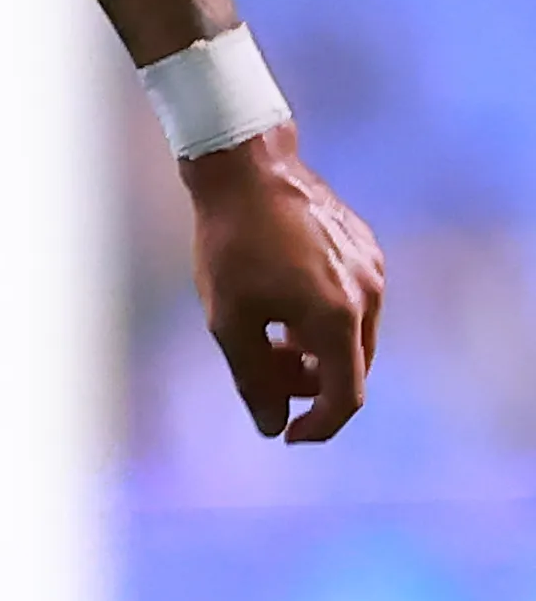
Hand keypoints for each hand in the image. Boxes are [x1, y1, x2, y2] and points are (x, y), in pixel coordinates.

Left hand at [185, 126, 382, 441]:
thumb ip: (254, 380)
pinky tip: (282, 304)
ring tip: (268, 337)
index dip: (320, 426)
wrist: (247, 167)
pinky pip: (352, 303)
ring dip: (315, 353)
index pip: (347, 397)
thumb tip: (271, 426)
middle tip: (264, 373)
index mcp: (337, 317)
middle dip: (311, 385)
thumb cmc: (231, 243)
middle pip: (351, 368)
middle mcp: (367, 294)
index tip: (289, 433)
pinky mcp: (365, 247)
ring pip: (352, 336)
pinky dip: (323, 320)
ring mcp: (371, 267)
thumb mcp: (229, 321)